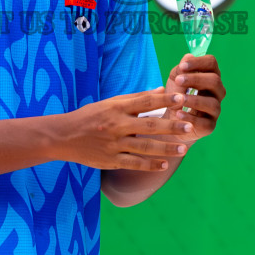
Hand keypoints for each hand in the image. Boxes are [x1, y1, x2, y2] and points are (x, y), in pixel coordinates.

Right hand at [56, 89, 192, 169]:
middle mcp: (116, 125)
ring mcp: (114, 144)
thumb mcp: (110, 103)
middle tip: (190, 127)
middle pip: (149, 125)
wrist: (63, 137)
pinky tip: (164, 165)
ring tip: (184, 149)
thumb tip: (161, 90)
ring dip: (166, 148)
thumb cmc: (90, 116)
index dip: (164, 100)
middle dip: (171, 126)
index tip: (182, 98)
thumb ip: (136, 98)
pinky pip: (134, 163)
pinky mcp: (111, 161)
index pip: (145, 102)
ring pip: (145, 147)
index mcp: (117, 108)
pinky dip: (150, 165)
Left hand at [164, 54, 225, 140]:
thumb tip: (188, 56)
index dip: (198, 62)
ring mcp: (215, 110)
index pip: (212, 63)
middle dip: (196, 79)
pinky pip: (205, 123)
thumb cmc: (175, 96)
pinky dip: (191, 118)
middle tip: (178, 81)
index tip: (182, 66)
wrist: (171, 121)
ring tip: (179, 99)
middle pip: (214, 81)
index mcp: (209, 76)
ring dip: (194, 100)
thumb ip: (180, 70)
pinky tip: (178, 114)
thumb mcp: (174, 81)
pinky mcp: (210, 126)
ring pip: (212, 103)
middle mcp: (216, 92)